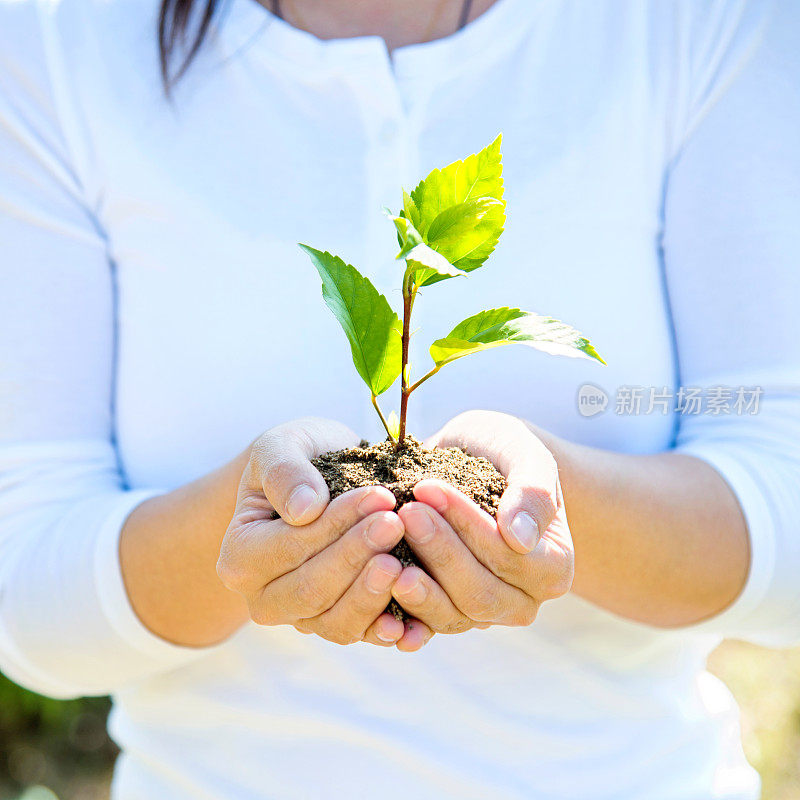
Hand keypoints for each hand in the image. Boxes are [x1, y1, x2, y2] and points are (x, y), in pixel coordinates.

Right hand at [216, 418, 408, 646]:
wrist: (321, 480)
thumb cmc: (299, 460)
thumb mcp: (283, 446)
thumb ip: (284, 471)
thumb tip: (304, 509)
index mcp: (240, 556)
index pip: (289, 548)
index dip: (335, 525)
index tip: (378, 496)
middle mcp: (264, 598)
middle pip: (311, 591)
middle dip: (356, 556)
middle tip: (396, 523)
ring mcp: (301, 618)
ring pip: (335, 622)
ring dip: (372, 594)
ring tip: (404, 562)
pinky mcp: (337, 625)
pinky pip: (361, 636)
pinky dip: (387, 630)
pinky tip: (412, 619)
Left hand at [390, 410, 573, 635]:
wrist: (477, 460)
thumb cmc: (505, 453)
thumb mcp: (525, 454)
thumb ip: (533, 493)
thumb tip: (521, 538)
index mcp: (552, 567)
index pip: (510, 557)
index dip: (467, 526)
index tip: (427, 488)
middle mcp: (522, 600)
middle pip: (479, 594)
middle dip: (439, 553)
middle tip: (405, 513)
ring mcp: (482, 612)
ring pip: (450, 616)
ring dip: (416, 586)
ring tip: (384, 551)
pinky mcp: (446, 611)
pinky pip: (423, 626)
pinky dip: (400, 618)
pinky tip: (376, 597)